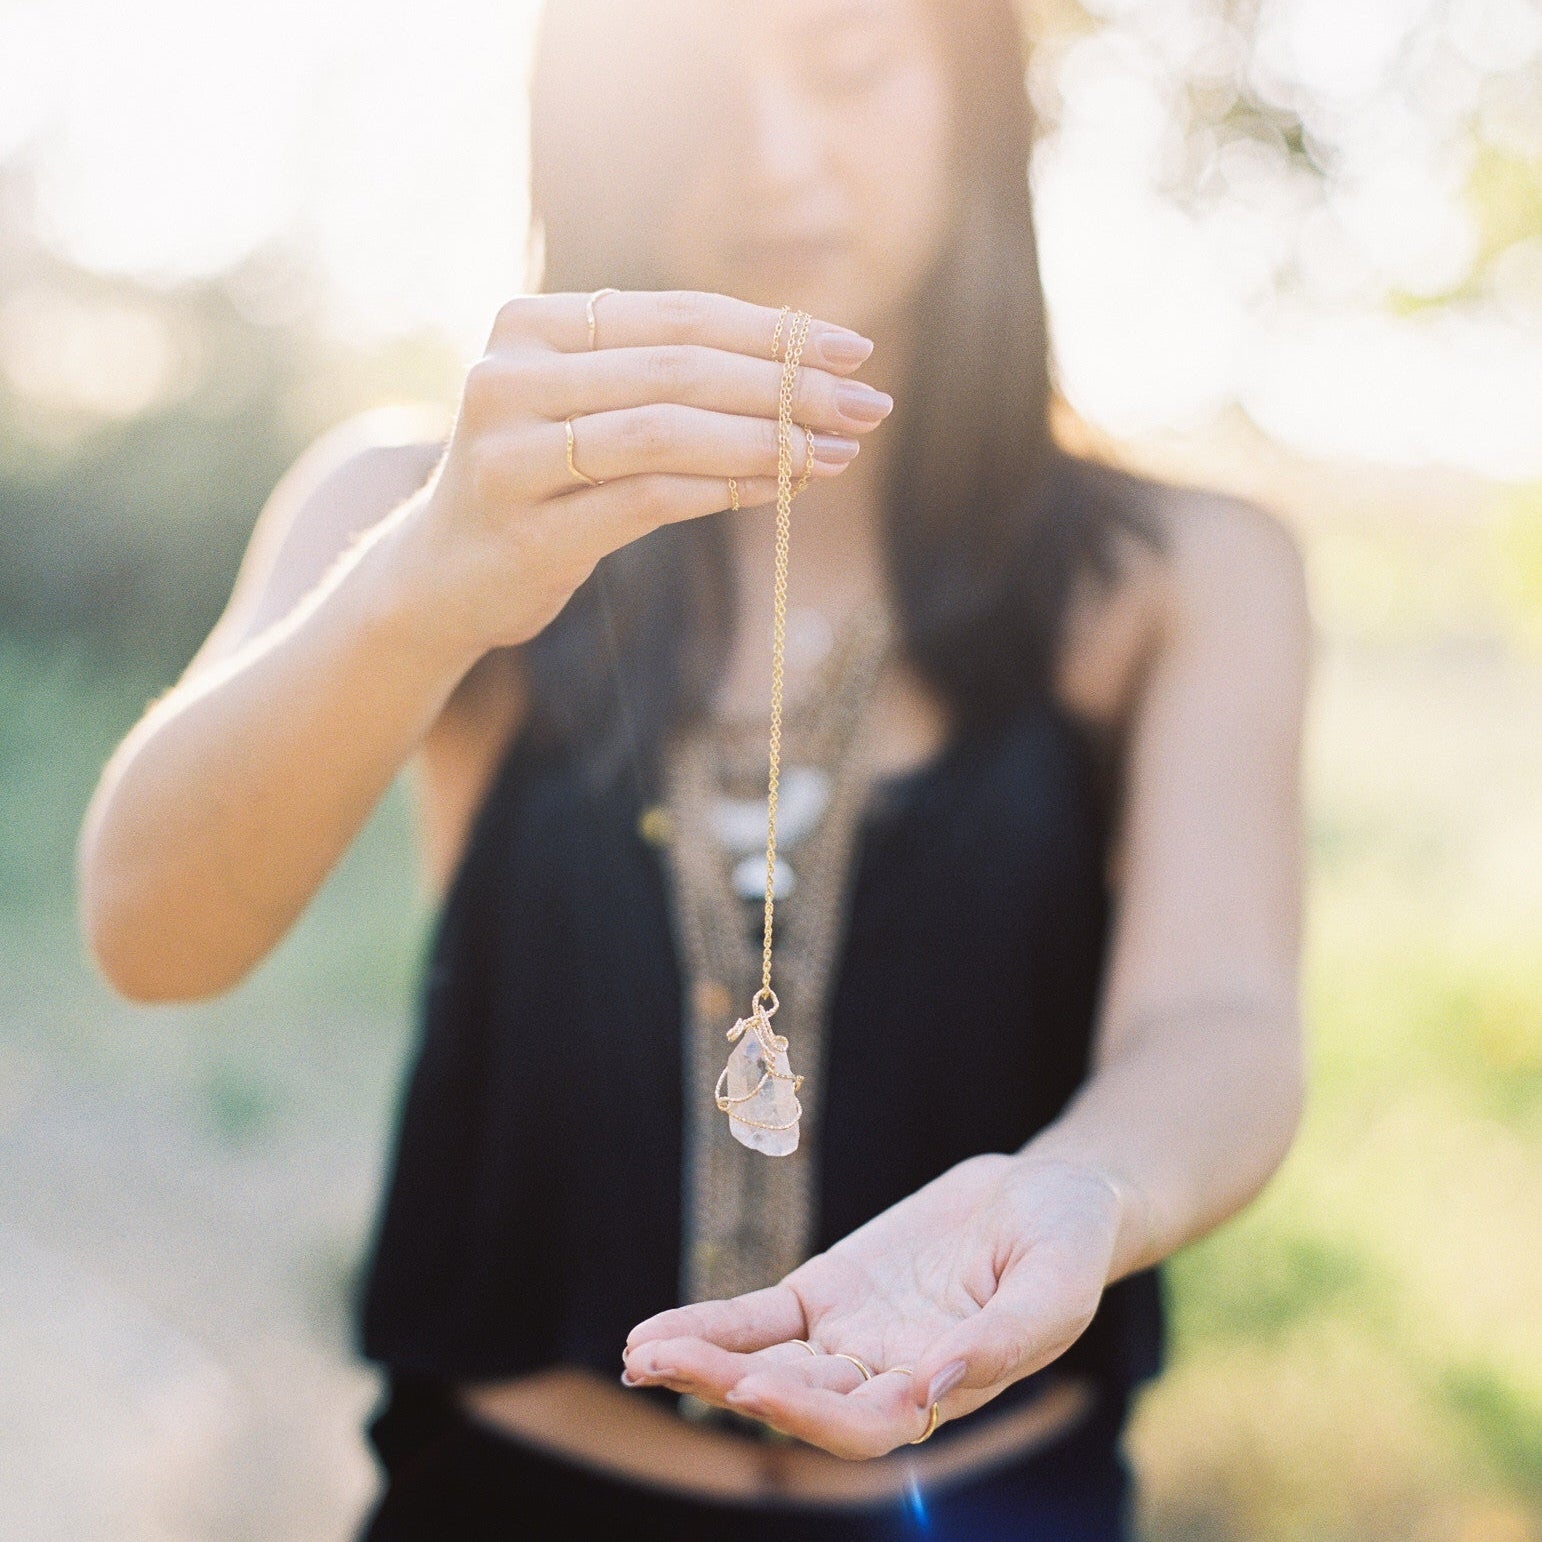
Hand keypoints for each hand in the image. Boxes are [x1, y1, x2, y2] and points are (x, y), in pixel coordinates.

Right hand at [384, 289, 891, 663]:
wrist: (440, 577)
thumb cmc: (536, 484)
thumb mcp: (583, 407)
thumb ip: (661, 376)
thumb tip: (804, 365)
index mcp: (528, 326)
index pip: (673, 315)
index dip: (771, 330)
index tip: (853, 349)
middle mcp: (509, 378)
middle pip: (679, 369)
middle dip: (788, 385)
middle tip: (869, 404)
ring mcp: (509, 456)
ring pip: (667, 432)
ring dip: (768, 440)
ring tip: (837, 452)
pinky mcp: (528, 530)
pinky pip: (650, 499)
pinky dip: (728, 490)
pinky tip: (783, 489)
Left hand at [622, 1154, 1134, 1459]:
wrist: (1050, 1196)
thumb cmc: (1069, 1246)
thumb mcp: (1057, 1288)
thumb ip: (1004, 1340)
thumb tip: (935, 1386)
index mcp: (942, 1393)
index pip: (863, 1424)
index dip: (808, 1412)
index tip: (755, 1387)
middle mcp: (885, 1378)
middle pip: (796, 1397)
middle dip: (726, 1384)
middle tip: (658, 1365)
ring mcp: (850, 1338)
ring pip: (766, 1361)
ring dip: (703, 1361)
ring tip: (640, 1355)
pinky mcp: (827, 1293)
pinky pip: (760, 1316)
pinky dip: (711, 1324)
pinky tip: (654, 1335)